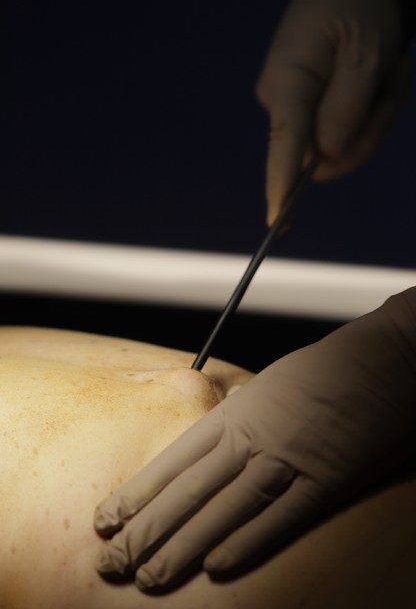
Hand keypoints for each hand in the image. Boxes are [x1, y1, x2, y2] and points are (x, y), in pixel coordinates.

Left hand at [94, 287, 415, 590]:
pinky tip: (217, 569)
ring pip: (222, 511)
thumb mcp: (271, 382)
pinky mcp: (324, 484)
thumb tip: (222, 423)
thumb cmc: (327, 366)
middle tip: (113, 562)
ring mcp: (286, 462)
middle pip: (188, 492)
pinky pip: (279, 521)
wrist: (384, 359)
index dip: (138, 492)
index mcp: (236, 413)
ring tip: (148, 576)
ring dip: (183, 547)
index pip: (174, 460)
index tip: (108, 517)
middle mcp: (252, 439)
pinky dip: (247, 545)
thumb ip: (242, 411)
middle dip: (146, 530)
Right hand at [257, 0, 410, 223]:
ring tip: (388, 71)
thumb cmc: (358, 6)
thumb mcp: (367, 52)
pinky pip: (341, 133)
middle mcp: (281, 99)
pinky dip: (369, 113)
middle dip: (370, 129)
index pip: (285, 142)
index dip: (281, 184)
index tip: (276, 222)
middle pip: (324, 153)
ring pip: (338, 146)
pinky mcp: (305, 109)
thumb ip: (347, 109)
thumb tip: (326, 159)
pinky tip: (377, 80)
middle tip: (394, 80)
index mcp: (290, 80)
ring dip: (375, 117)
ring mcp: (292, 106)